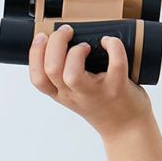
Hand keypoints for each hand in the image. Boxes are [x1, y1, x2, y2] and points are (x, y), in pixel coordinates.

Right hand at [29, 24, 152, 134]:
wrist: (126, 128)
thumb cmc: (101, 107)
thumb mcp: (74, 96)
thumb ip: (64, 77)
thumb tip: (59, 42)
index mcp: (61, 94)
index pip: (37, 78)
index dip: (35, 53)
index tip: (43, 37)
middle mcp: (74, 95)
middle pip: (51, 69)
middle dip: (56, 42)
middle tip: (67, 32)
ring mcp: (96, 92)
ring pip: (72, 74)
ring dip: (77, 51)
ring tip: (85, 45)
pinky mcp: (118, 87)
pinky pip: (116, 64)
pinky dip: (113, 46)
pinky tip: (109, 41)